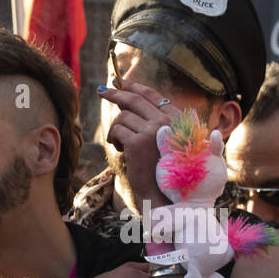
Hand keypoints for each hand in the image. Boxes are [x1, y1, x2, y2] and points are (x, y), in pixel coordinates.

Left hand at [100, 80, 180, 207]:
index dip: (134, 87)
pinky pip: (117, 130)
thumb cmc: (164, 170)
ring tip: (120, 143)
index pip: (152, 95)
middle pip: (134, 100)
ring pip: (122, 117)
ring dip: (116, 130)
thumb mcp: (165, 141)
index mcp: (176, 119)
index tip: (121, 83)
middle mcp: (166, 121)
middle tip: (102, 91)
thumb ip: (153, 122)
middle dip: (115, 94)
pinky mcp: (138, 143)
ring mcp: (152, 131)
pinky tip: (120, 149)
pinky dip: (114, 139)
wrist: (165, 194)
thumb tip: (127, 99)